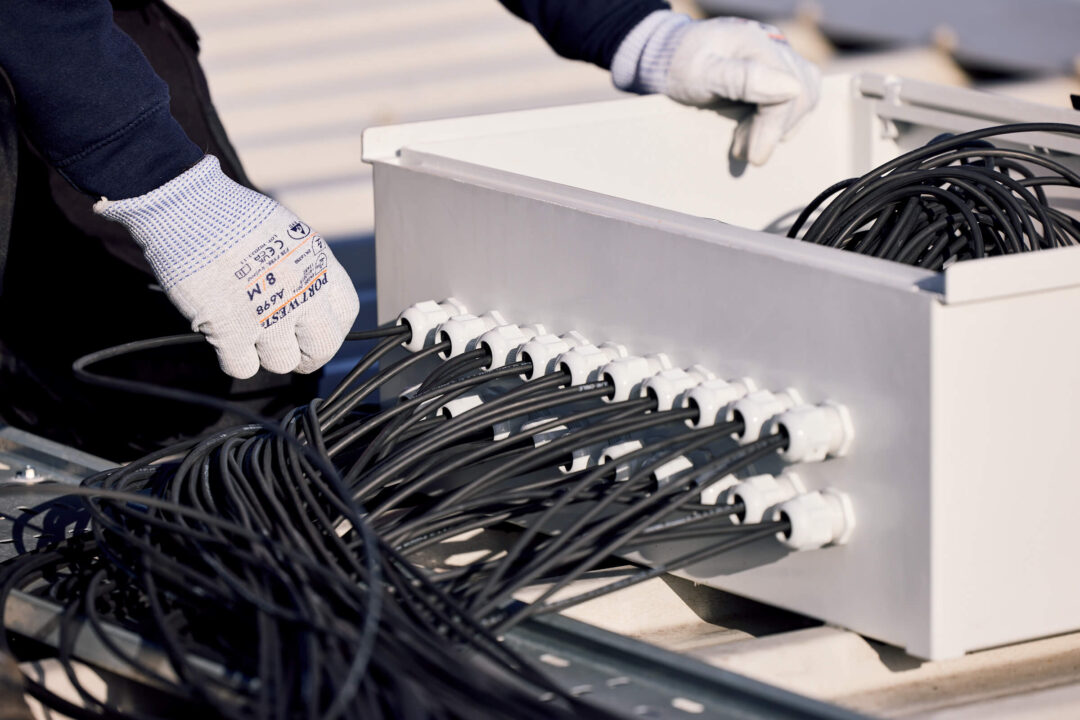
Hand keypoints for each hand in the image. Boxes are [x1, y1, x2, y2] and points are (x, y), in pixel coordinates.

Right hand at [95, 156, 358, 378]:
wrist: (190, 208)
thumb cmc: (232, 214)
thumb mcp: (288, 233)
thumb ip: (303, 267)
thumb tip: (306, 294)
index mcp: (319, 266)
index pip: (346, 313)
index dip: (333, 327)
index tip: (316, 330)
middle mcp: (302, 294)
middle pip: (323, 347)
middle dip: (308, 355)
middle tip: (292, 352)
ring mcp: (269, 315)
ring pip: (283, 362)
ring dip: (267, 355)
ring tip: (251, 336)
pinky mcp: (232, 330)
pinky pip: (243, 368)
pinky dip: (235, 360)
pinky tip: (226, 341)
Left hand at [612, 14, 820, 164]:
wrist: (670, 59)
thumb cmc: (680, 67)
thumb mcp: (701, 74)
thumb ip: (743, 78)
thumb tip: (792, 88)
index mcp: (758, 43)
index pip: (787, 92)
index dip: (774, 128)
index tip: (755, 158)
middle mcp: (775, 46)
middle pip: (801, 96)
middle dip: (772, 131)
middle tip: (740, 150)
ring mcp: (779, 58)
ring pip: (805, 97)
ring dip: (778, 127)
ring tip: (744, 141)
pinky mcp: (778, 71)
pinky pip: (796, 97)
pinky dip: (780, 119)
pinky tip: (757, 129)